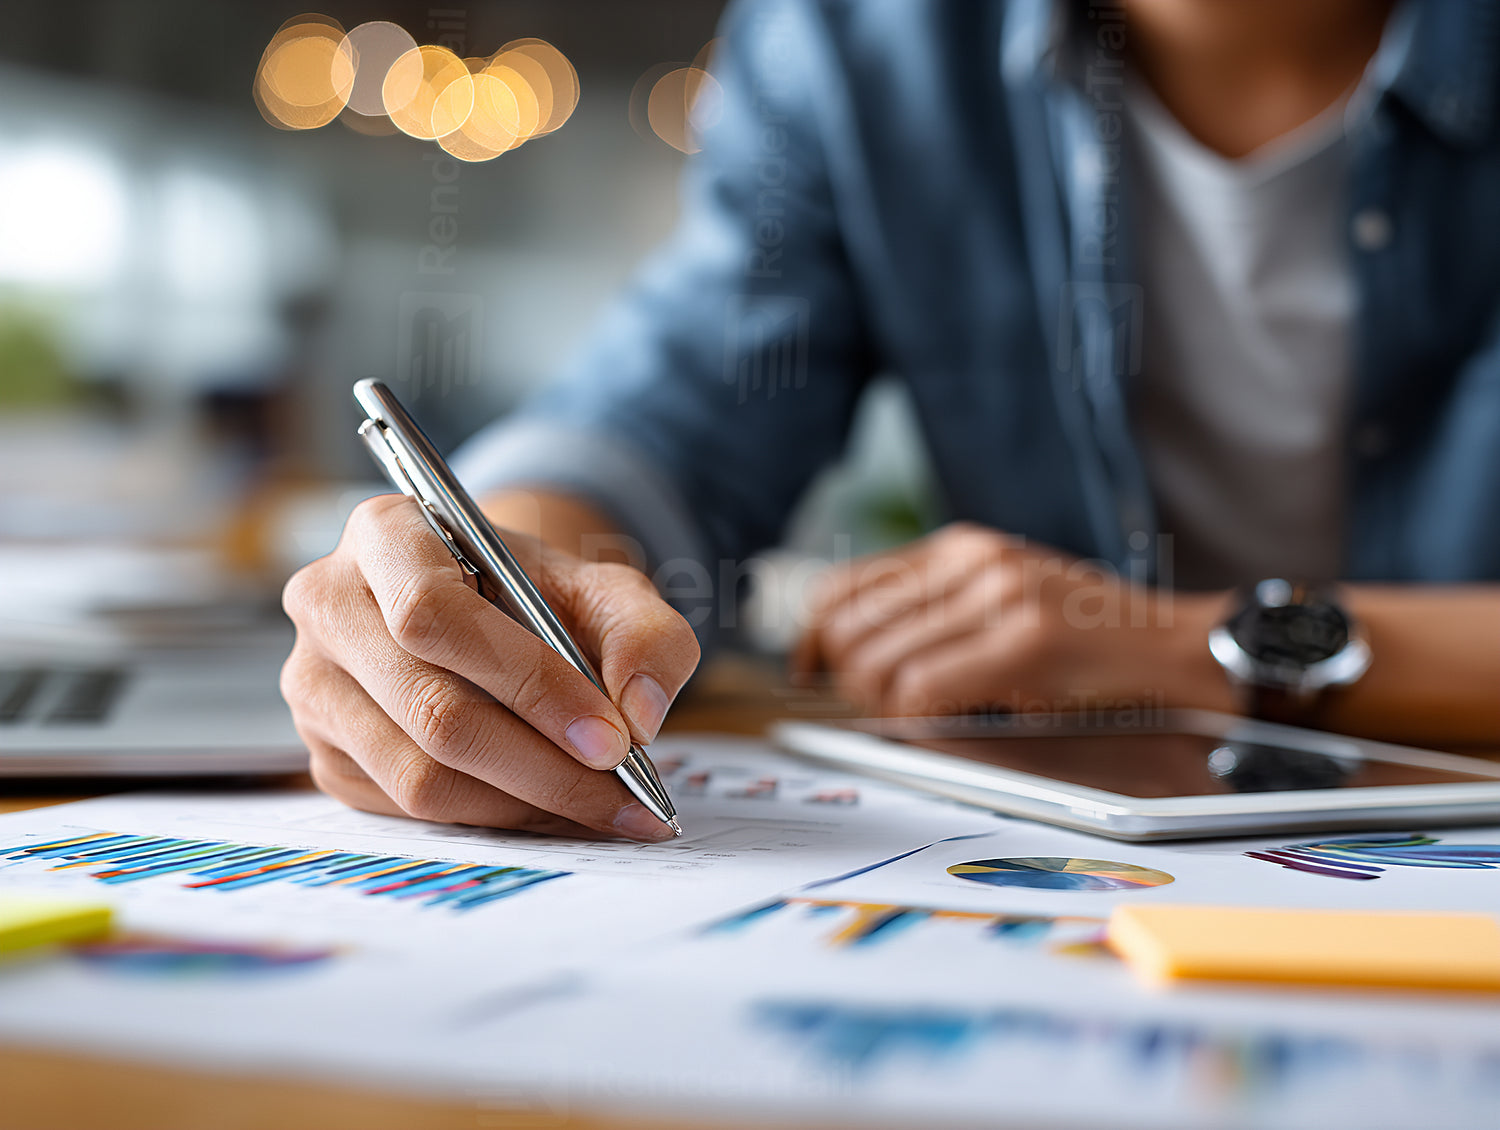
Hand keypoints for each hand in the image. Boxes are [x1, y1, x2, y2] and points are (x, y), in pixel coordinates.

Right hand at [280, 494, 699, 840]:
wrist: (489, 611)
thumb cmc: (538, 595)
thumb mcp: (605, 588)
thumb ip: (644, 634)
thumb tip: (640, 715)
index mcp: (385, 533)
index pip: (434, 614)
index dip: (528, 683)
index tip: (613, 738)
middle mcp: (328, 605)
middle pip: (431, 710)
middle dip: (546, 766)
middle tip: (628, 797)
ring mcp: (314, 687)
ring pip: (420, 776)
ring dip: (527, 804)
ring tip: (605, 808)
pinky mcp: (326, 754)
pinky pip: (410, 810)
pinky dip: (495, 819)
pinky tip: (552, 808)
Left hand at [793, 522, 1232, 716]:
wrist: (1180, 653)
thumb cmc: (1089, 643)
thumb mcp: (1002, 602)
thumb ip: (932, 613)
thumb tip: (839, 653)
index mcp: (960, 548)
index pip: (839, 588)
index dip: (812, 640)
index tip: (812, 674)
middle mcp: (972, 560)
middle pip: (844, 630)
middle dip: (850, 682)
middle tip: (889, 706)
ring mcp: (999, 596)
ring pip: (873, 665)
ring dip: (885, 706)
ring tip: (930, 712)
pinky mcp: (1024, 642)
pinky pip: (919, 693)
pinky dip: (921, 720)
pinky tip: (959, 719)